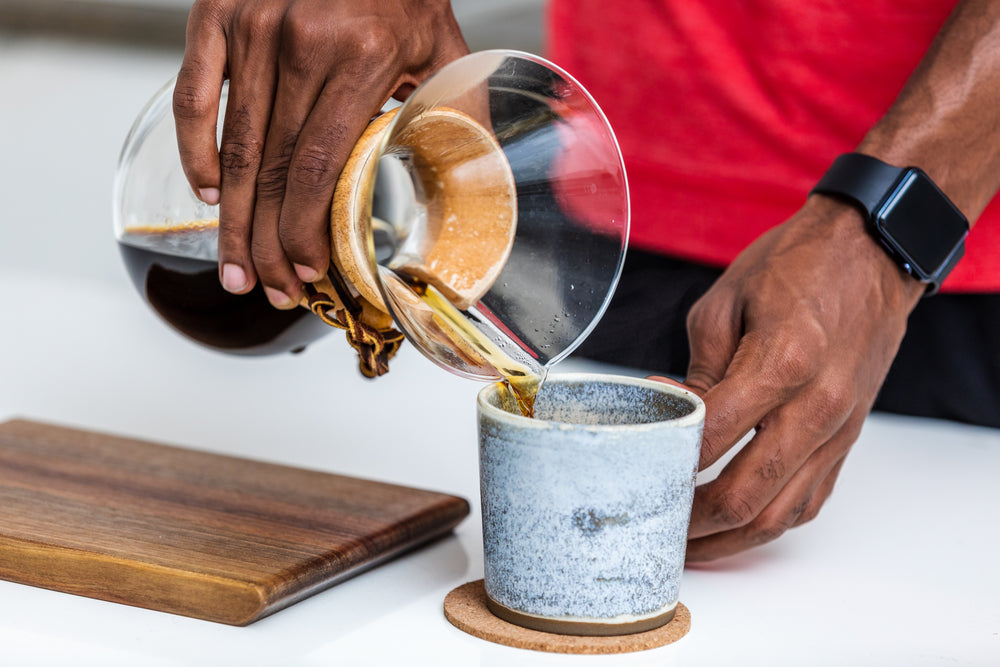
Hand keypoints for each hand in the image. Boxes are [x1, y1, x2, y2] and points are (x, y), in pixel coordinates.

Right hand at [173, 0, 468, 306]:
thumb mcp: (444, 46)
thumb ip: (460, 111)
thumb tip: (480, 182)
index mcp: (362, 56)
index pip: (322, 168)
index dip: (307, 231)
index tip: (310, 271)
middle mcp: (300, 43)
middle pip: (275, 172)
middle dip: (268, 243)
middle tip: (268, 289)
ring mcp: (251, 27)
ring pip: (236, 148)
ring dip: (233, 220)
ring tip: (234, 267)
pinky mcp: (216, 13)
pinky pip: (195, 98)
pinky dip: (197, 152)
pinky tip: (211, 195)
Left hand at [677, 195, 924, 561]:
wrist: (871, 256)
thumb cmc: (795, 267)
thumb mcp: (724, 303)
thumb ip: (698, 371)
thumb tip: (668, 416)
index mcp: (783, 361)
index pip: (712, 437)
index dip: (668, 461)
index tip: (635, 468)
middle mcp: (817, 406)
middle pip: (746, 494)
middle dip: (692, 521)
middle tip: (652, 525)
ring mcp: (837, 430)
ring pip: (778, 514)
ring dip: (728, 539)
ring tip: (686, 545)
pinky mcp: (847, 440)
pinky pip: (807, 501)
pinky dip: (768, 522)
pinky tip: (734, 526)